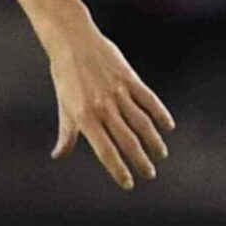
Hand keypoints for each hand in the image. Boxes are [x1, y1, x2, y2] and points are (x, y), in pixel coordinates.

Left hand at [45, 24, 175, 188]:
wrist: (72, 42)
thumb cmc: (65, 76)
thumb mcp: (64, 105)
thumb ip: (67, 133)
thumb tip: (58, 155)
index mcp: (84, 117)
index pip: (105, 151)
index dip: (118, 169)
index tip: (128, 184)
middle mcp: (103, 107)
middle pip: (127, 141)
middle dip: (139, 161)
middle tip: (149, 174)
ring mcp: (118, 92)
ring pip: (141, 123)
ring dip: (153, 141)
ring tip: (160, 155)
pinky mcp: (129, 79)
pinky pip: (149, 100)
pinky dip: (160, 114)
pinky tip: (167, 127)